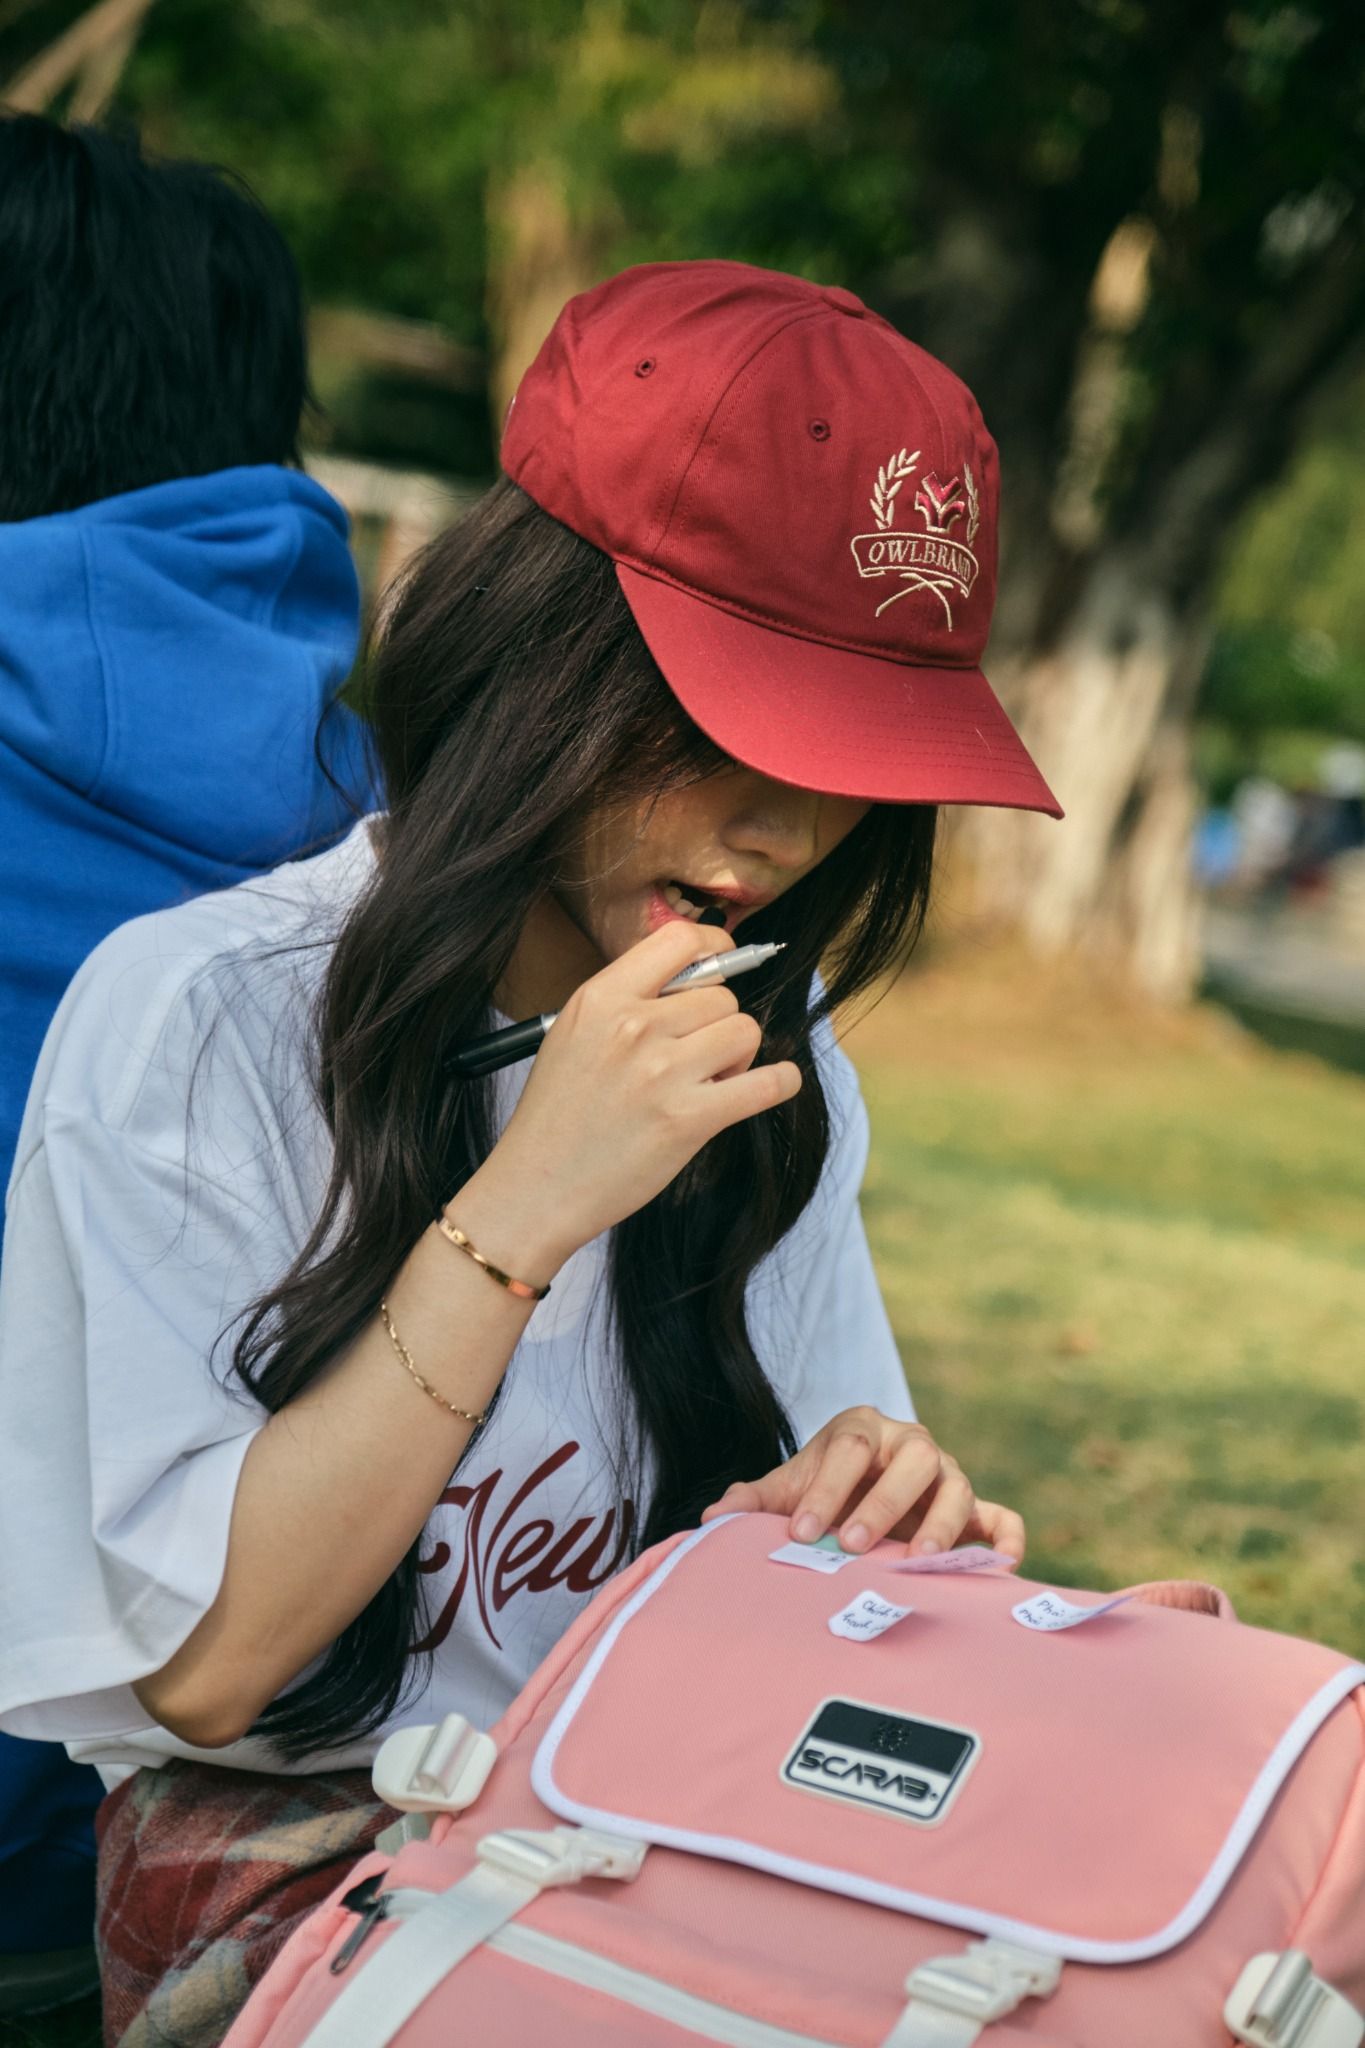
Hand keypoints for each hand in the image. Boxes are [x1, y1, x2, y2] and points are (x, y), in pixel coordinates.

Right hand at [463, 920, 800, 1274]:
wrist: (536, 1187)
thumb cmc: (556, 1116)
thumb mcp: (572, 1034)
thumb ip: (626, 1001)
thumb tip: (697, 977)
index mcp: (601, 999)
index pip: (680, 940)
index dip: (715, 947)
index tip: (723, 962)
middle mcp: (633, 1027)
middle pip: (722, 996)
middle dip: (718, 1024)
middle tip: (696, 1057)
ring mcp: (662, 1073)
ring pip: (745, 1031)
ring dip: (738, 1056)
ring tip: (709, 1081)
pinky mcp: (689, 1119)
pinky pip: (767, 1083)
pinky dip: (779, 1082)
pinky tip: (773, 1084)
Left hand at [700, 1406, 1024, 1560]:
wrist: (860, 1494)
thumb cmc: (824, 1491)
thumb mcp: (790, 1489)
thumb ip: (755, 1501)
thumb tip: (711, 1517)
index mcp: (862, 1429)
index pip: (847, 1448)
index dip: (825, 1488)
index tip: (800, 1531)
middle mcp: (911, 1445)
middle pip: (912, 1459)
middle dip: (883, 1503)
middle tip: (852, 1545)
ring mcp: (948, 1476)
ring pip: (959, 1486)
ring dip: (941, 1523)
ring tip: (916, 1560)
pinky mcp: (976, 1511)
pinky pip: (1002, 1518)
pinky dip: (1006, 1539)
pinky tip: (998, 1567)